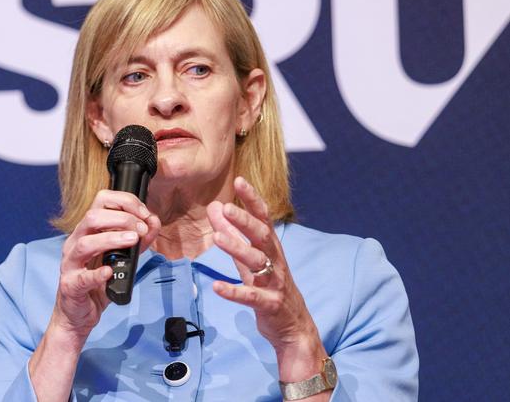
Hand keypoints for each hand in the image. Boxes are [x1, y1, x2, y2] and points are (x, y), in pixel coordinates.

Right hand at [51, 190, 160, 343]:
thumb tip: (153, 222)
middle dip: (122, 219)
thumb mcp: (124, 258)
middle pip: (92, 217)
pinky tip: (110, 271)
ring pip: (85, 243)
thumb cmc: (98, 282)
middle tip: (141, 229)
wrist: (79, 314)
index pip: (101, 202)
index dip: (125, 202)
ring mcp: (70, 264)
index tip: (144, 213)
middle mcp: (75, 242)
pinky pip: (82, 278)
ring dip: (111, 238)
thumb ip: (139, 240)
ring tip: (132, 240)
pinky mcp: (71, 286)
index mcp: (87, 231)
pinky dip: (97, 273)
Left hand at [207, 177, 326, 379]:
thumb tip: (215, 209)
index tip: (239, 181)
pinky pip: (251, 297)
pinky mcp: (270, 305)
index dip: (252, 200)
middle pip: (262, 236)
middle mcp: (275, 261)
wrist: (293, 327)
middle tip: (226, 208)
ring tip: (217, 239)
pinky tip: (217, 286)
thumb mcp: (250, 260)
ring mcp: (274, 283)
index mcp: (271, 247)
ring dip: (238, 249)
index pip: (263, 218)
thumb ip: (233, 236)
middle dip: (245, 221)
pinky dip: (234, 291)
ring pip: (258, 263)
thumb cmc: (270, 287)